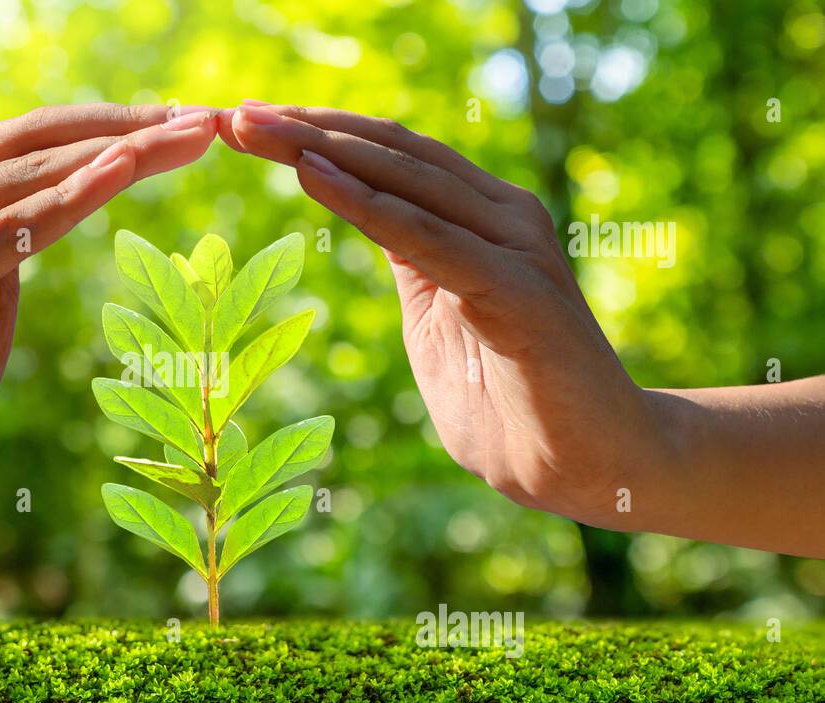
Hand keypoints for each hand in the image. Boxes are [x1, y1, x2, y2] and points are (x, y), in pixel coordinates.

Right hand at [0, 104, 219, 514]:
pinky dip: (67, 202)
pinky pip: (4, 235)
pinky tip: (120, 172)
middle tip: (209, 120)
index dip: (113, 122)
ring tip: (186, 134)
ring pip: (28, 179)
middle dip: (131, 127)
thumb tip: (69, 199)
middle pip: (38, 143)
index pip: (34, 140)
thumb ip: (11, 242)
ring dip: (116, 152)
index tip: (187, 120)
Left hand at [220, 104, 666, 525]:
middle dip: (306, 129)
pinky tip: (309, 174)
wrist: (592, 466)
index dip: (319, 134)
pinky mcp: (516, 290)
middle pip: (389, 152)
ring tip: (255, 129)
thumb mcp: (438, 321)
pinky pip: (423, 237)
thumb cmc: (511, 403)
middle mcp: (500, 216)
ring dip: (321, 149)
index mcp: (480, 220)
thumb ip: (413, 265)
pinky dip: (363, 203)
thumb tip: (373, 222)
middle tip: (233, 113)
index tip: (248, 125)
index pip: (390, 157)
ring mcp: (513, 246)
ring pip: (402, 179)